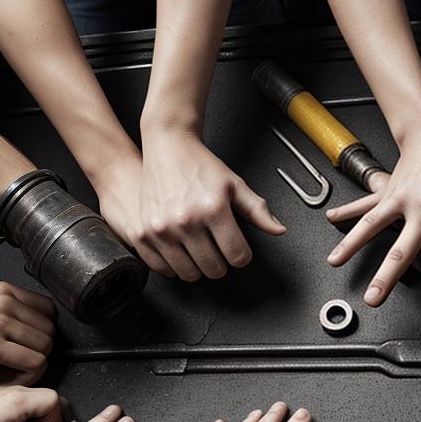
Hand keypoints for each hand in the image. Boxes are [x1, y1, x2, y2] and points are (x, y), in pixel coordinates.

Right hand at [0, 282, 55, 383]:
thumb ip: (17, 311)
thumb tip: (49, 325)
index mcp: (4, 291)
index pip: (50, 310)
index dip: (44, 330)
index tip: (30, 342)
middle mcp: (2, 303)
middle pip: (50, 331)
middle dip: (40, 349)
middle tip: (21, 359)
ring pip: (45, 347)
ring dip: (35, 364)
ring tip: (16, 367)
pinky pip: (33, 363)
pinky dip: (28, 374)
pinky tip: (12, 374)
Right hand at [117, 130, 283, 280]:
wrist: (167, 146)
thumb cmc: (200, 165)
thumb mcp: (234, 184)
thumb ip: (257, 210)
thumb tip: (278, 229)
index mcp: (213, 209)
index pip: (237, 256)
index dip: (241, 255)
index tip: (236, 248)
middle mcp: (186, 221)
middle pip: (214, 270)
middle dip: (221, 262)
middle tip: (217, 247)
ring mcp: (161, 229)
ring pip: (189, 274)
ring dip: (198, 267)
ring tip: (199, 249)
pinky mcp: (142, 233)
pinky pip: (162, 269)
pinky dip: (174, 266)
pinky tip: (180, 251)